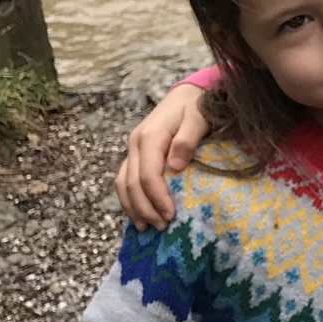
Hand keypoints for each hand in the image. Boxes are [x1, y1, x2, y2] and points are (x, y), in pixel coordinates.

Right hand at [116, 81, 208, 228]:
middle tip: (162, 227)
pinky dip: (130, 200)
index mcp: (150, 136)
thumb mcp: (199, 117)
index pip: (147, 175)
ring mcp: (133, 150)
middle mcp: (136, 144)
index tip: (170, 215)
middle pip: (131, 183)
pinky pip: (125, 180)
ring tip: (147, 228)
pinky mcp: (136, 155)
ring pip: (123, 184)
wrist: (188, 94)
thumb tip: (175, 165)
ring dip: (134, 208)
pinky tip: (140, 215)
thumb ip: (188, 139)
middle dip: (145, 208)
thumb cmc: (198, 106)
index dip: (157, 198)